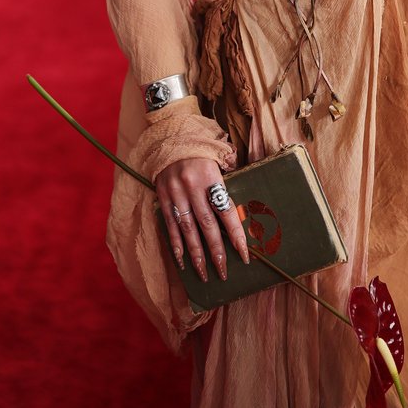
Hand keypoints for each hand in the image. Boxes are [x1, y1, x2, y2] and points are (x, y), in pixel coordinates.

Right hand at [155, 156, 249, 282]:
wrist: (170, 133)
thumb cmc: (201, 147)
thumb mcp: (220, 156)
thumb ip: (229, 180)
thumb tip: (242, 208)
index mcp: (210, 176)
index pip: (226, 211)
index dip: (236, 235)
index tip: (245, 255)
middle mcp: (192, 187)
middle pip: (207, 225)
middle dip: (217, 252)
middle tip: (224, 273)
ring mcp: (175, 193)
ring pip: (188, 230)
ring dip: (197, 255)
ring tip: (204, 274)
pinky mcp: (162, 197)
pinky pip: (170, 225)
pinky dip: (176, 245)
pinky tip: (183, 261)